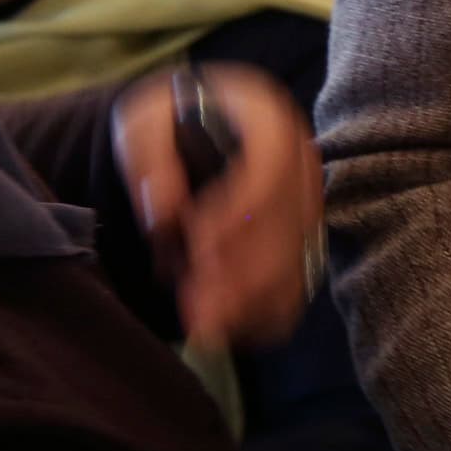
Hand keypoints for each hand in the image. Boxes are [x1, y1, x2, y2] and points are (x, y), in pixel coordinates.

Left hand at [111, 63, 320, 349]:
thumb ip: (149, 159)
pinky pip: (298, 282)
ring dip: (251, 302)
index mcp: (270, 121)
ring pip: (294, 261)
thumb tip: (166, 211)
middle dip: (240, 276)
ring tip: (204, 327)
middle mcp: (301, 163)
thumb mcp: (144, 122)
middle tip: (196, 314)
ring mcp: (306, 203)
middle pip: (285, 228)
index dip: (240, 214)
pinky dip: (267, 312)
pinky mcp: (300, 238)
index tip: (200, 247)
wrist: (193, 127)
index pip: (271, 170)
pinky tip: (230, 329)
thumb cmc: (168, 121)